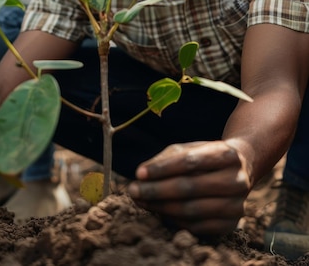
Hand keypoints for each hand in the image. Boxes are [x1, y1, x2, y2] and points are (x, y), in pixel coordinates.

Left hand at [127, 140, 250, 236]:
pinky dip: (174, 220)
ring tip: (141, 201)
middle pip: (189, 187)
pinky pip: (196, 226)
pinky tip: (159, 212)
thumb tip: (141, 174)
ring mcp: (236, 205)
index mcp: (227, 155)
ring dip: (161, 207)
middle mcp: (236, 180)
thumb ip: (166, 158)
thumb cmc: (208, 156)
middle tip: (133, 190)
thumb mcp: (191, 148)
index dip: (162, 168)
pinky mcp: (231, 225)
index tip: (139, 173)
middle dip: (156, 190)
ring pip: (191, 210)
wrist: (242, 170)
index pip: (190, 161)